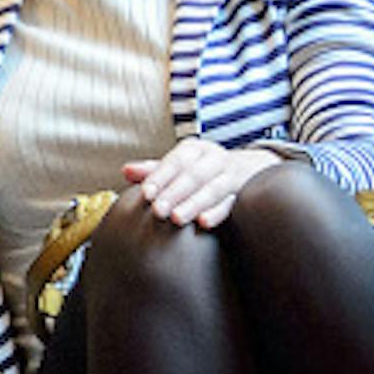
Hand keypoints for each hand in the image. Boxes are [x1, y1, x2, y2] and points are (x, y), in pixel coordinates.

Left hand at [121, 139, 281, 228]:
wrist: (247, 171)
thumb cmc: (200, 171)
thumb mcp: (178, 167)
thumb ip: (153, 171)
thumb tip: (125, 171)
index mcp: (195, 150)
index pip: (176, 161)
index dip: (160, 176)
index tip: (146, 193)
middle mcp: (214, 159)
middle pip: (193, 175)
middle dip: (175, 193)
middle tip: (158, 211)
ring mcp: (231, 176)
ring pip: (212, 189)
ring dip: (194, 203)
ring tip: (177, 219)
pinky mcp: (242, 195)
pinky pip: (230, 204)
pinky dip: (217, 212)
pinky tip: (204, 223)